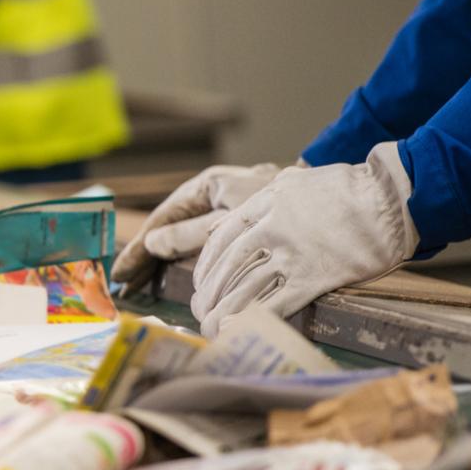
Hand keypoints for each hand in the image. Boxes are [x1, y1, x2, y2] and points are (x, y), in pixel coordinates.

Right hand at [111, 162, 282, 289]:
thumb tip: (154, 243)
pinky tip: (184, 283)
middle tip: (124, 282)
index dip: (141, 246)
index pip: (164, 217)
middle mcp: (218, 195)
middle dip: (148, 256)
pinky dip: (195, 264)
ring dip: (167, 263)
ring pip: (191, 239)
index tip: (122, 271)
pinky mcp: (250, 228)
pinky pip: (213, 246)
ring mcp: (233, 212)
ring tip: (143, 284)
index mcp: (211, 185)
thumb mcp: (233, 222)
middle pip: (172, 228)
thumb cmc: (291, 206)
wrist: (348, 203)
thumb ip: (193, 232)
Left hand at [190, 144, 417, 337]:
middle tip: (200, 311)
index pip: (222, 238)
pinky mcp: (314, 277)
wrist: (391, 199)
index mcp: (265, 203)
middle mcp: (272, 228)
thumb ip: (271, 197)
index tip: (201, 282)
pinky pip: (275, 304)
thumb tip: (249, 215)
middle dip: (208, 294)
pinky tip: (238, 332)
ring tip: (212, 329)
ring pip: (244, 289)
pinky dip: (252, 321)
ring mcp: (292, 253)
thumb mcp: (299, 182)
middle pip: (227, 268)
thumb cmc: (351, 189)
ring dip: (224, 313)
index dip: (206, 265)